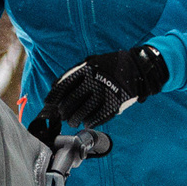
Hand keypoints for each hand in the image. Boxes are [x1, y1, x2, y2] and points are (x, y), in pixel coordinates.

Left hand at [32, 45, 166, 133]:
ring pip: (83, 112)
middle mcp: (93, 82)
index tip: (49, 104)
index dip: (54, 97)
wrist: (138, 68)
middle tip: (63, 115)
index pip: (63, 86)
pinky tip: (87, 123)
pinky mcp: (113, 104)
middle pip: (71, 102)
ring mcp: (103, 94)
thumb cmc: (111, 66)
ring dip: (75, 119)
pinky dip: (90, 122)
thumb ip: (75, 72)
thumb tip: (57, 86)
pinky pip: (98, 117)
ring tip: (73, 121)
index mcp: (85, 70)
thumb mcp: (92, 62)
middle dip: (64, 111)